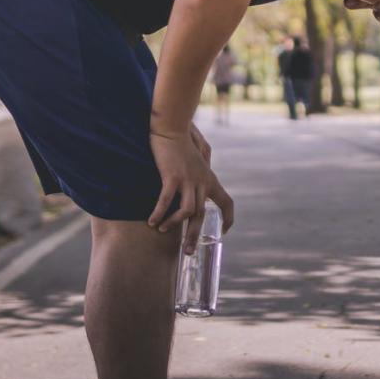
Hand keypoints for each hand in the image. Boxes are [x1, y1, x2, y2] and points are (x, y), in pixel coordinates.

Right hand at [147, 129, 234, 254]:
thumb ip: (202, 168)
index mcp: (210, 179)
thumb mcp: (198, 156)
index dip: (228, 218)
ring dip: (175, 224)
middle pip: (202, 215)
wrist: (173, 126)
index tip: (222, 232)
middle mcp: (202, 181)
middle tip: (188, 252)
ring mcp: (188, 180)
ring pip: (187, 212)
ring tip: (162, 229)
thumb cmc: (183, 140)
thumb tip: (203, 173)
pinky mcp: (172, 176)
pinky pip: (166, 201)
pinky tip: (151, 221)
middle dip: (195, 236)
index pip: (227, 202)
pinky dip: (159, 213)